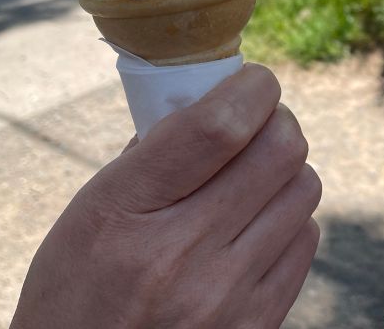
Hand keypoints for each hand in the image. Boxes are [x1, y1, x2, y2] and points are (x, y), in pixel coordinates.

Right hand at [11, 64, 320, 328]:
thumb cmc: (78, 287)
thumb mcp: (89, 209)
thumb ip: (152, 153)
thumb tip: (215, 99)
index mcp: (128, 210)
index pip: (219, 125)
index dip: (253, 87)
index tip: (253, 80)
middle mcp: (183, 254)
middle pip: (281, 149)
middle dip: (276, 120)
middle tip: (257, 123)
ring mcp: (227, 296)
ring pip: (303, 189)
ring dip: (285, 169)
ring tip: (254, 177)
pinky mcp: (258, 324)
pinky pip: (305, 239)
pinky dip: (289, 219)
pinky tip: (257, 224)